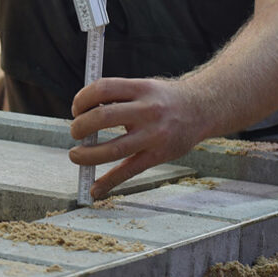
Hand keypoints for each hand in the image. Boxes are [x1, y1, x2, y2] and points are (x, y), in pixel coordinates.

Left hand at [68, 77, 206, 199]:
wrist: (202, 109)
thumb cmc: (165, 99)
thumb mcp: (144, 87)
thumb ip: (117, 97)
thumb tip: (83, 116)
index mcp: (141, 88)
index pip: (102, 89)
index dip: (82, 100)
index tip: (76, 110)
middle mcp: (148, 110)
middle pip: (103, 117)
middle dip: (80, 127)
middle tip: (75, 133)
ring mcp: (154, 135)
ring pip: (113, 148)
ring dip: (87, 155)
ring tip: (76, 156)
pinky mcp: (159, 155)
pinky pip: (129, 171)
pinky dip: (109, 182)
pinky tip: (95, 189)